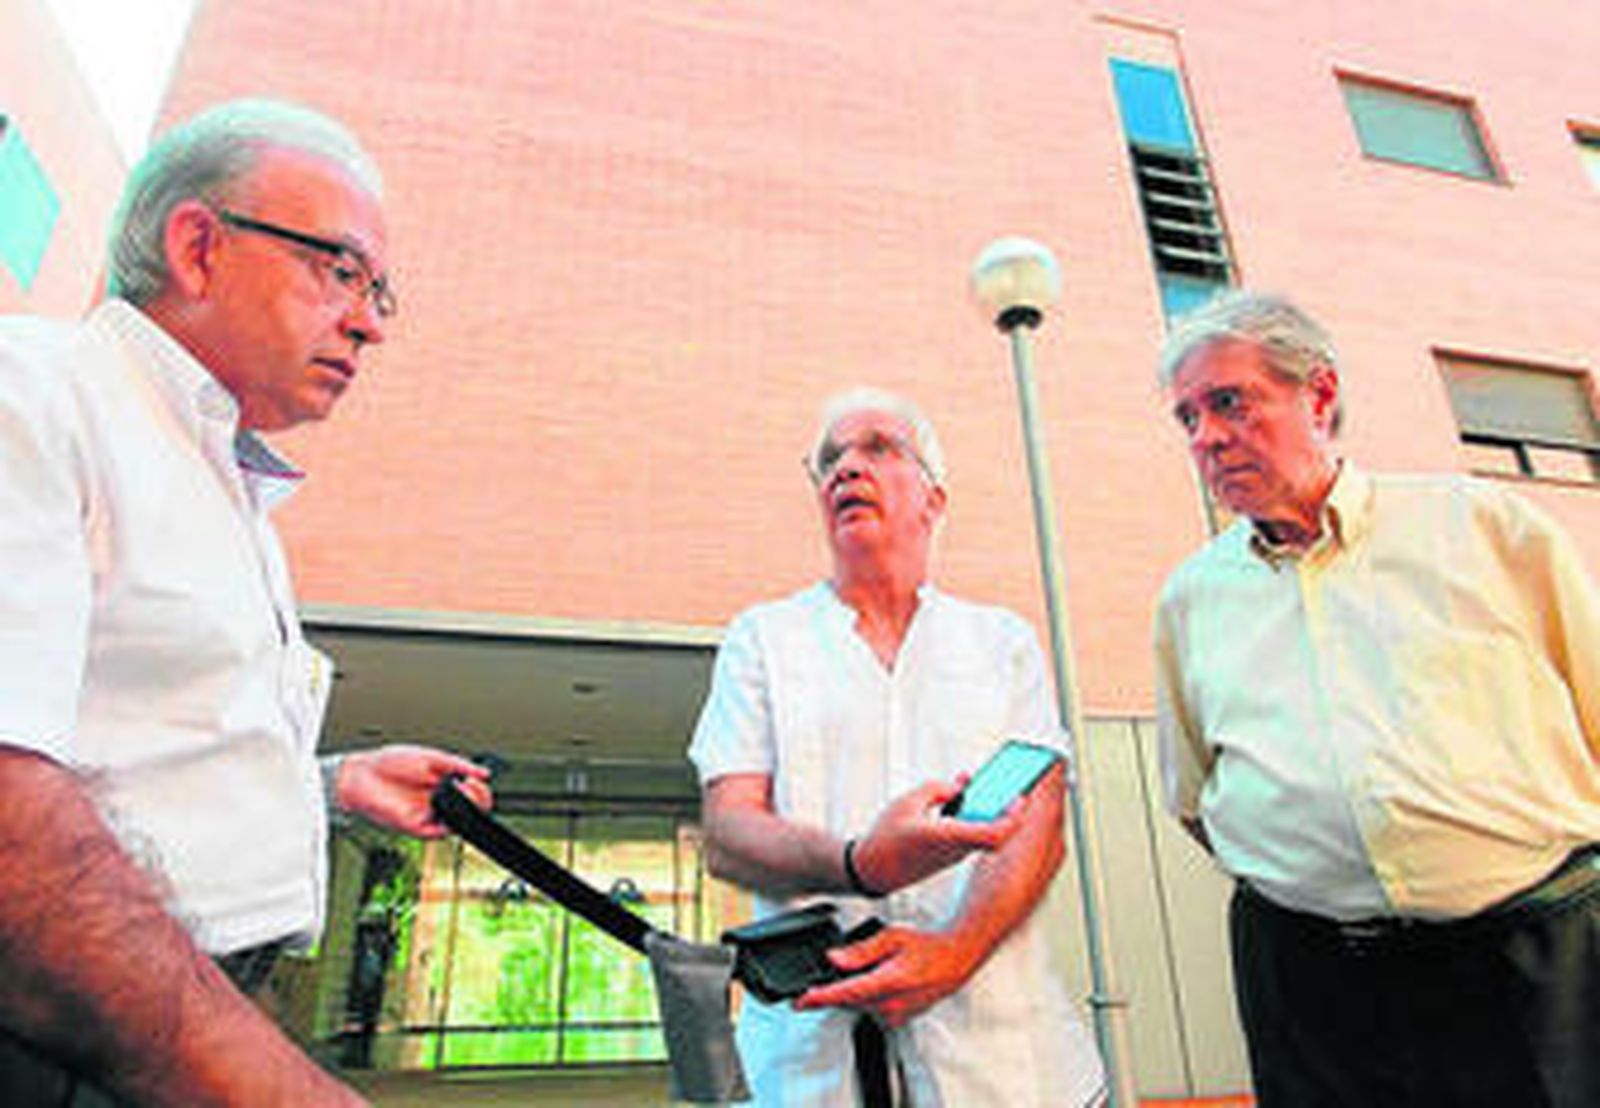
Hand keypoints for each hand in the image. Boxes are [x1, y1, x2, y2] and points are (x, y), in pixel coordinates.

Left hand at [334, 745, 492, 837]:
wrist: (363, 776)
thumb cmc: (390, 763)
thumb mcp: (432, 757)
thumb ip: (458, 764)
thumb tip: (483, 773)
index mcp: (444, 783)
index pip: (473, 792)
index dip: (481, 789)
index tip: (479, 781)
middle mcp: (439, 801)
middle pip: (472, 809)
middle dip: (481, 800)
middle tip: (475, 789)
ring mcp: (430, 815)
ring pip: (461, 823)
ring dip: (468, 810)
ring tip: (464, 793)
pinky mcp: (419, 827)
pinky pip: (441, 831)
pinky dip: (450, 823)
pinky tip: (448, 806)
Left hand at [793, 926, 978, 1026]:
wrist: (956, 959)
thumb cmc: (929, 946)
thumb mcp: (892, 937)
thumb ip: (861, 950)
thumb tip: (835, 958)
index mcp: (888, 983)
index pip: (845, 994)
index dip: (819, 998)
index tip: (800, 1001)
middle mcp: (891, 1004)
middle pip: (848, 1002)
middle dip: (833, 992)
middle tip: (821, 981)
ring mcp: (896, 1014)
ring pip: (859, 1007)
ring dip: (851, 994)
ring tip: (863, 973)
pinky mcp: (899, 1018)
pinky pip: (872, 1011)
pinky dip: (865, 999)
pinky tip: (874, 982)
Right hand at [850, 777, 1024, 894]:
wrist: (873, 871)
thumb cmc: (886, 839)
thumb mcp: (907, 802)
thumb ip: (937, 789)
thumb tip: (959, 788)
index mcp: (946, 836)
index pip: (994, 834)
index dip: (1012, 817)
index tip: (1019, 797)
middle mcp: (956, 849)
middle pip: (997, 832)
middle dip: (1009, 809)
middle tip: (1015, 786)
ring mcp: (955, 855)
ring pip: (986, 834)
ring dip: (993, 813)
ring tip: (994, 786)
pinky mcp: (951, 856)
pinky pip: (974, 835)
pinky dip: (978, 817)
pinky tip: (971, 799)